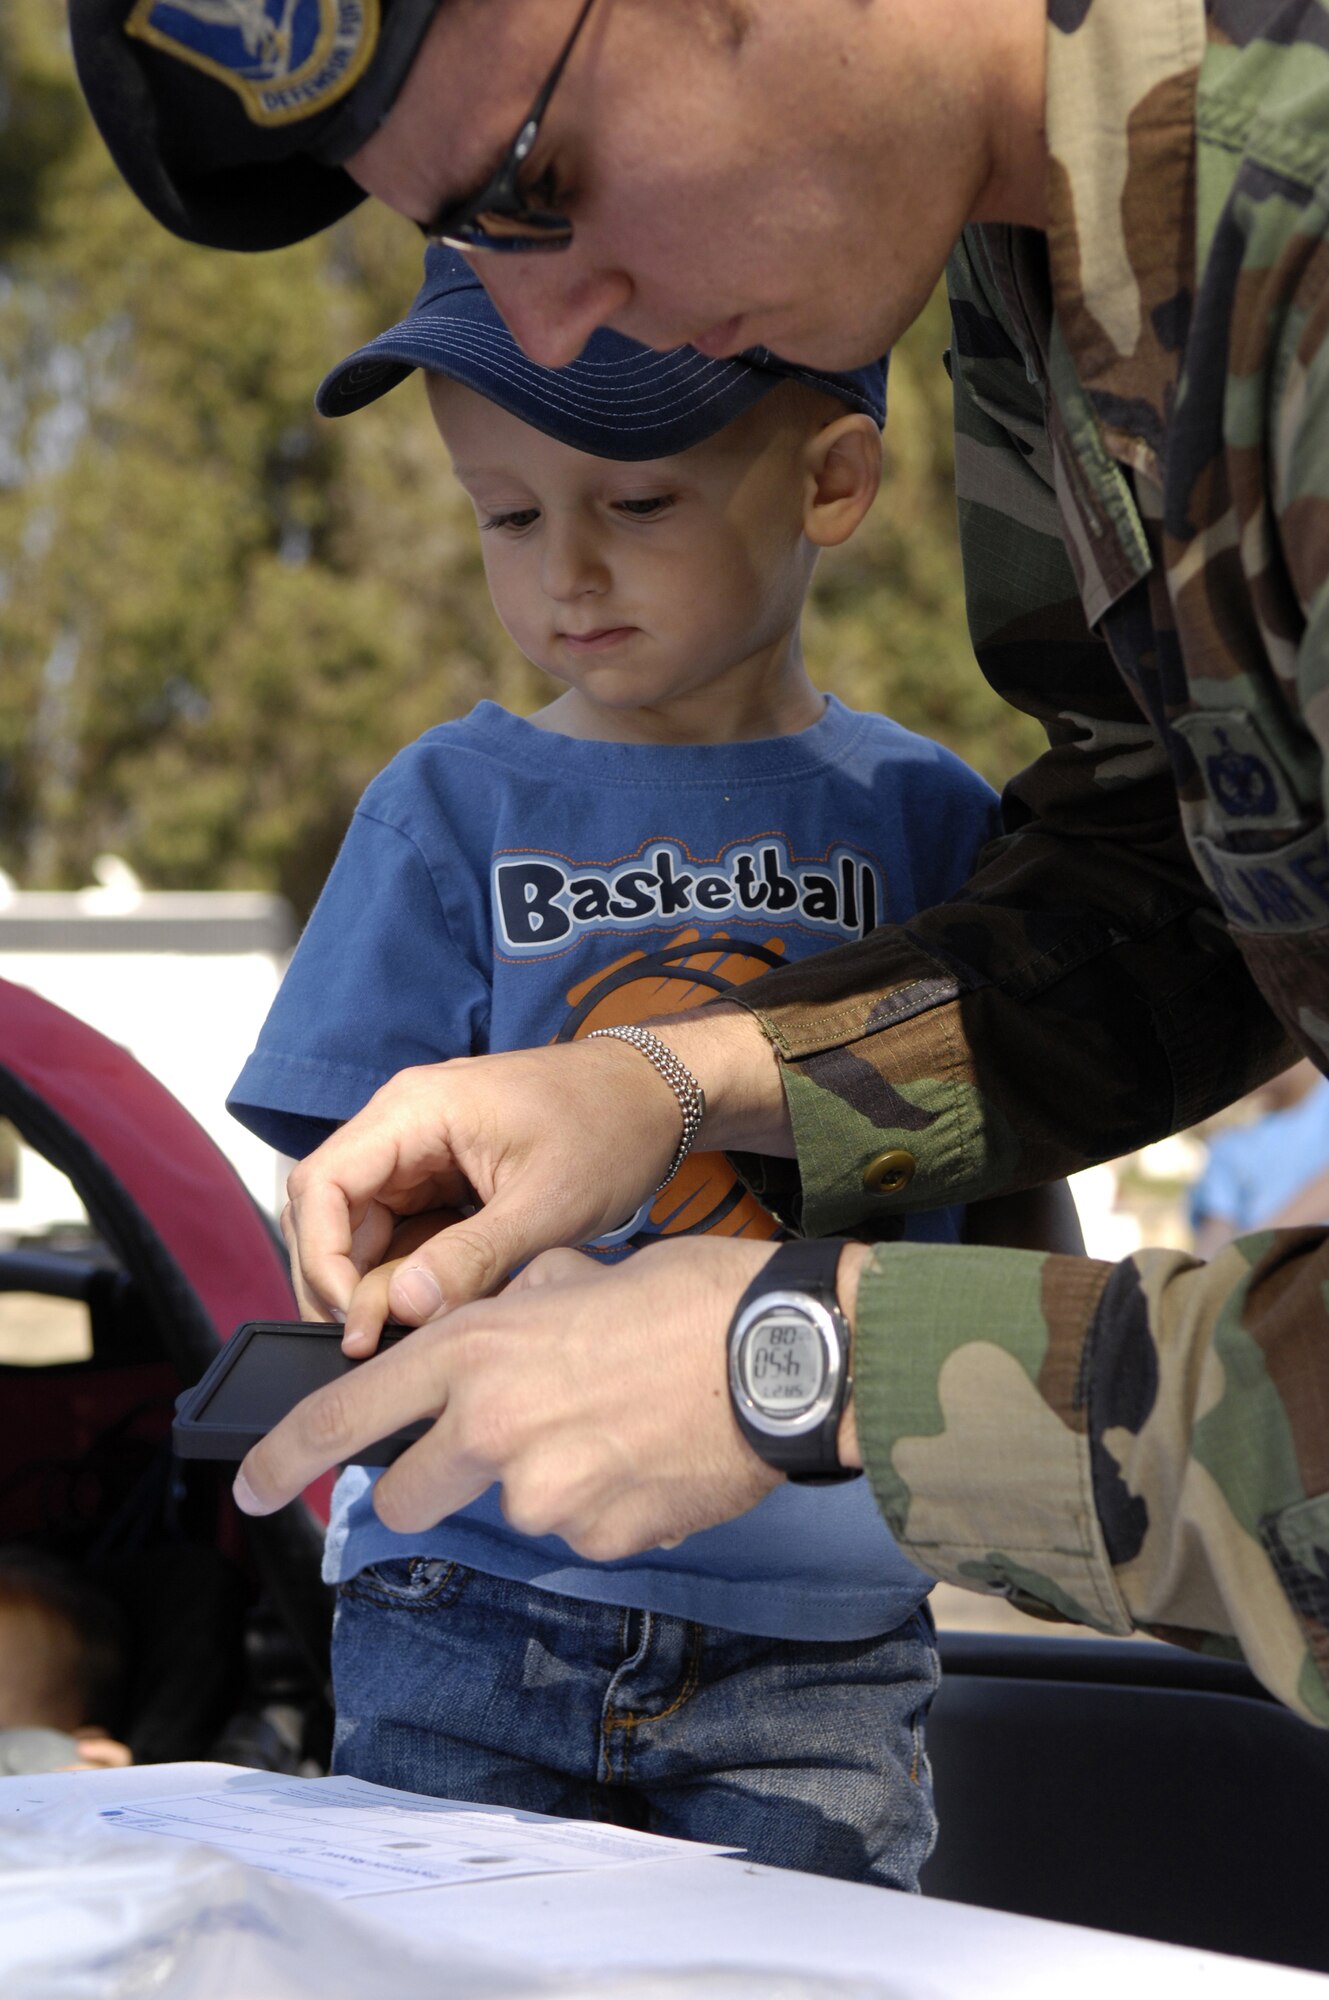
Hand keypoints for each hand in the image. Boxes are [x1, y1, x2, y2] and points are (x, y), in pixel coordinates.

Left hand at [235, 1239, 798, 1558]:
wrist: (786, 1354)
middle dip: (432, 1481)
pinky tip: (651, 1457)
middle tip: (500, 1442)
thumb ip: (503, 1310)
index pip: (349, 1416)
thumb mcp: (574, 1271)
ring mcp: (546, 1496)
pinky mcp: (601, 1539)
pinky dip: (604, 1505)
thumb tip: (481, 1340)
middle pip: (409, 1496)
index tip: (251, 1486)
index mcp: (475, 1352)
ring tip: (616, 1426)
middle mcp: (493, 1431)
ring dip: (544, 1481)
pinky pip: (580, 1533)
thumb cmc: (686, 1297)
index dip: (285, 1456)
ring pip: (511, 1509)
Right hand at [281, 1007, 790, 1345]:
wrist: (660, 1097)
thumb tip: (402, 1308)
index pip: (322, 1185)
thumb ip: (472, 1257)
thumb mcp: (548, 1203)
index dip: (320, 1259)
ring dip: (374, 1285)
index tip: (351, 1321)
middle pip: (332, 1212)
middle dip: (341, 1282)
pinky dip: (409, 1275)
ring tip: (401, 1341)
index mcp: (413, 1111)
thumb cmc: (610, 1129)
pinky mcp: (445, 1178)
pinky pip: (405, 1232)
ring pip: (365, 1229)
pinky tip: (428, 1317)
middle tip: (368, 1347)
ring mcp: (423, 1152)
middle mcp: (404, 1126)